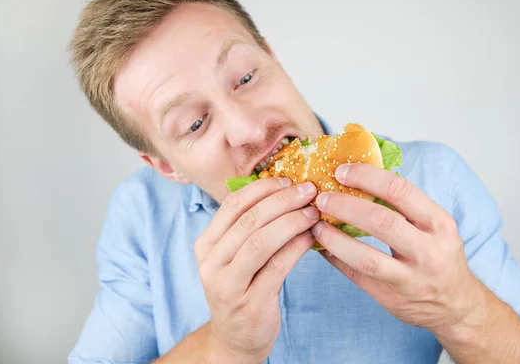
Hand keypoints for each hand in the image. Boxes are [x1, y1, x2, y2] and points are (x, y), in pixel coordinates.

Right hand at [194, 178, 318, 363]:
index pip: (232, 204)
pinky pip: (278, 265)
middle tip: (309, 191)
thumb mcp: (234, 257)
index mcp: (205, 245)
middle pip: (249, 220)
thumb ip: (250, 228)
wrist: (235, 338)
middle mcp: (211, 263)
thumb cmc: (241, 287)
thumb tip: (285, 191)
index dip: (263, 188)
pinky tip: (311, 237)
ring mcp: (228, 284)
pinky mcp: (251, 302)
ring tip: (313, 213)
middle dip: (283, 200)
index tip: (288, 180)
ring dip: (292, 221)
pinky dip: (297, 246)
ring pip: (262, 241)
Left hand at [311, 163, 483, 334]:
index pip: (400, 190)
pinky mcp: (392, 298)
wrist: (456, 305)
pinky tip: (321, 247)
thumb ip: (405, 204)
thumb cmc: (439, 254)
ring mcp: (411, 279)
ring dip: (334, 238)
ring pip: (366, 257)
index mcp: (439, 223)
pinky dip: (335, 258)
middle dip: (345, 206)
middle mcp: (429, 251)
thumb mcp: (435, 225)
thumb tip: (358, 175)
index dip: (366, 177)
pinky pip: (357, 276)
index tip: (341, 171)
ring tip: (315, 226)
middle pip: (381, 221)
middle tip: (322, 198)